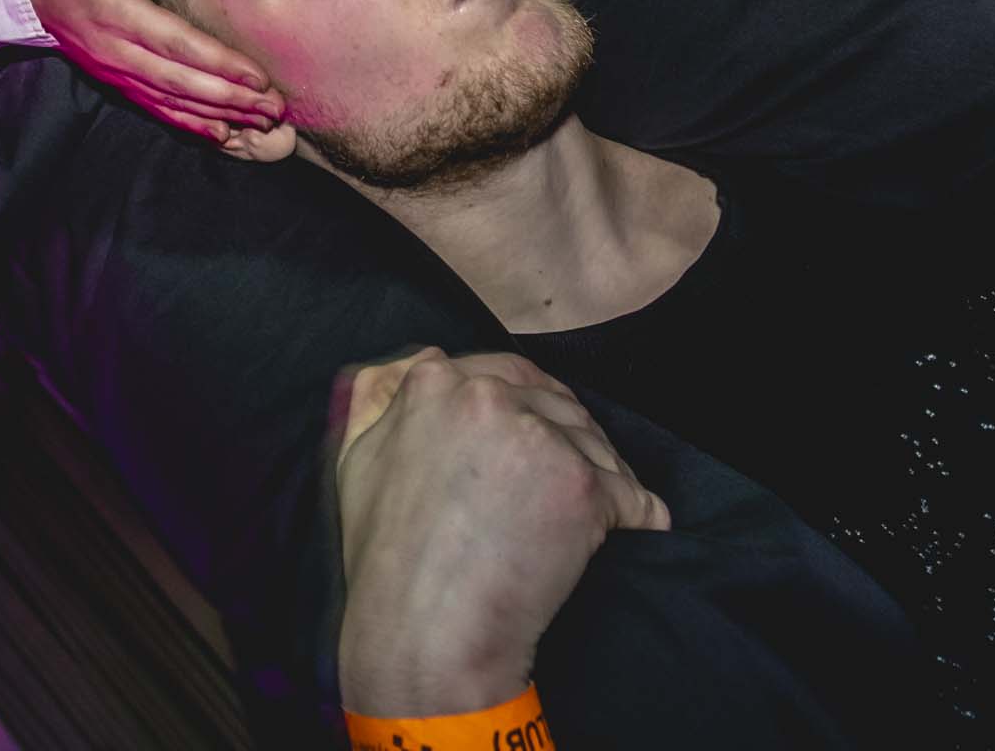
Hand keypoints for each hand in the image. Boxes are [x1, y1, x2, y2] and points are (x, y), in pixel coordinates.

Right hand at [25, 0, 282, 141]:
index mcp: (109, 6)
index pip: (171, 40)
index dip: (215, 61)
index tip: (255, 74)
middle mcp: (110, 46)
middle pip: (177, 80)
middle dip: (228, 96)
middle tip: (274, 106)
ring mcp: (110, 67)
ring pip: (169, 99)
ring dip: (217, 114)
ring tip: (262, 121)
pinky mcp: (111, 77)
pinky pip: (154, 107)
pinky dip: (189, 123)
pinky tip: (222, 134)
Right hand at [333, 349, 669, 718]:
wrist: (421, 628)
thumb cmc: (384, 559)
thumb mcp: (357, 459)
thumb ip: (384, 401)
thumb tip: (411, 366)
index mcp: (433, 383)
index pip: (507, 374)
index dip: (530, 407)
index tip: (540, 438)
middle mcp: (486, 396)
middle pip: (556, 404)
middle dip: (570, 437)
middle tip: (572, 480)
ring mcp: (536, 437)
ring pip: (595, 445)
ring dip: (604, 476)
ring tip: (598, 516)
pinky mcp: (579, 485)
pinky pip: (631, 495)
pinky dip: (638, 515)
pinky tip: (638, 529)